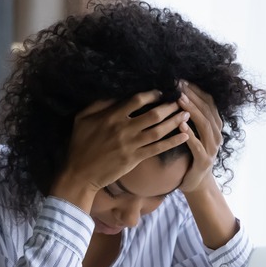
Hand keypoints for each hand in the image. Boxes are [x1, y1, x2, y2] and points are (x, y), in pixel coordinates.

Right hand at [58, 90, 190, 193]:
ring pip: (158, 131)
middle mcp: (123, 129)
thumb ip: (99, 105)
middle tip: (181, 100)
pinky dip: (172, 142)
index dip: (152, 94)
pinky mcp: (135, 159)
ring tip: (186, 114)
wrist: (80, 174)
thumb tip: (116, 95)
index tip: (161, 92)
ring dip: (174, 122)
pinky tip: (184, 136)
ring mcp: (130, 145)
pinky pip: (157, 149)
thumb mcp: (82, 119)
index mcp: (111, 117)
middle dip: (169, 106)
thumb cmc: (79, 145)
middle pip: (153, 114)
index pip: (136, 100)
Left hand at [175, 81, 223, 192]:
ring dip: (192, 111)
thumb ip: (191, 117)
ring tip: (179, 100)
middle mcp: (217, 135)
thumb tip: (177, 95)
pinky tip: (180, 125)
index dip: (196, 90)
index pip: (208, 102)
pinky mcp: (204, 160)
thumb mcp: (194, 133)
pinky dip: (190, 134)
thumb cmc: (191, 154)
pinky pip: (197, 145)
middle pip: (207, 111)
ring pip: (204, 125)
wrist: (196, 183)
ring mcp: (212, 148)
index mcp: (215, 126)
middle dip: (193, 96)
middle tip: (179, 85)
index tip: (182, 80)